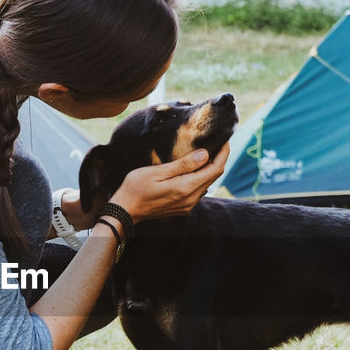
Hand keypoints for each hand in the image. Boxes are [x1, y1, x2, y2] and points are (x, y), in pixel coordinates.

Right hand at [109, 143, 229, 221]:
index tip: (225, 139)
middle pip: (214, 176)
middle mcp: (191, 199)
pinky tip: (195, 167)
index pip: (215, 169)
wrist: (125, 210)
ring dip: (210, 168)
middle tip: (218, 141)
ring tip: (208, 151)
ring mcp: (188, 205)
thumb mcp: (158, 172)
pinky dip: (201, 177)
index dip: (223, 153)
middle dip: (219, 158)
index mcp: (186, 188)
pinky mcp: (183, 207)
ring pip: (207, 183)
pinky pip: (199, 190)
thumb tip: (205, 154)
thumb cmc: (136, 188)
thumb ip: (183, 164)